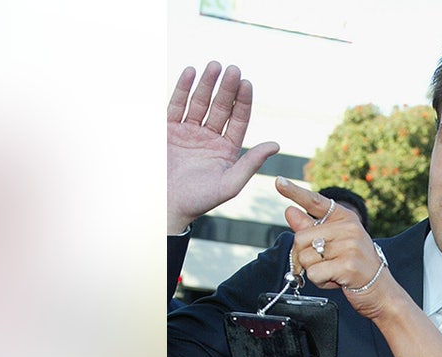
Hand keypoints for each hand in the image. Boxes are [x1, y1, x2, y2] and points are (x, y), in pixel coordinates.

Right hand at [167, 62, 279, 233]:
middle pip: (220, 107)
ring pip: (200, 102)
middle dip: (226, 88)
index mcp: (226, 149)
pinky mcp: (168, 130)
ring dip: (207, 84)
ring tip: (214, 66)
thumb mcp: (230, 184)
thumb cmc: (199, 200)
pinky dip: (183, 89)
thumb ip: (251, 163)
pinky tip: (190, 72)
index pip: (238, 120)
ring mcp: (188, 132)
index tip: (247, 83)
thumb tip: (276, 145)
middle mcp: (209, 138)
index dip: (242, 101)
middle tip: (233, 69)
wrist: (165, 206)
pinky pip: (177, 105)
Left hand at [275, 177, 400, 317]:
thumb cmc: (356, 265)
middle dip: (302, 256)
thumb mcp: (333, 243)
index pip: (316, 202)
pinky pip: (314, 273)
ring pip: (305, 257)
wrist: (381, 290)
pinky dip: (319, 281)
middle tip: (320, 264)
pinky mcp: (348, 265)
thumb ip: (310, 227)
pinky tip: (335, 280)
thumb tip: (290, 211)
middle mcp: (349, 228)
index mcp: (345, 218)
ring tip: (333, 272)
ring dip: (313, 271)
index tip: (279, 182)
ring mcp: (350, 246)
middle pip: (300, 237)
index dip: (295, 192)